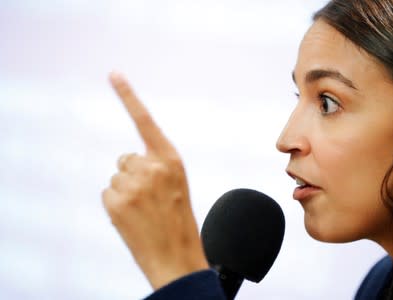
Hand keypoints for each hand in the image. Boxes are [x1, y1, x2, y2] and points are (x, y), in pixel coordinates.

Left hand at [102, 72, 208, 289]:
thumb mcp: (177, 183)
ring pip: (116, 176)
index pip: (145, 121)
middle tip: (149, 197)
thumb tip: (126, 160)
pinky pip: (108, 192)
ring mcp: (133, 184)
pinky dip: (116, 204)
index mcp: (171, 159)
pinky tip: (132, 218)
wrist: (176, 255)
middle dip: (133, 174)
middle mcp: (152, 166)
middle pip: (125, 158)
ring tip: (143, 210)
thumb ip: (156, 164)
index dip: (128, 96)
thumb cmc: (178, 219)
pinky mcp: (116, 201)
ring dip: (125, 190)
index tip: (113, 73)